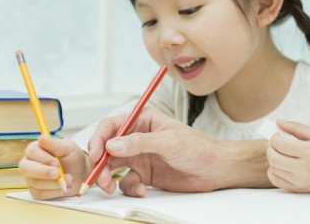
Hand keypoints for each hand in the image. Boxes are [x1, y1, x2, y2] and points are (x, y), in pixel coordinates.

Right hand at [18, 136, 87, 198]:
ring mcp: (31, 179)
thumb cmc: (72, 158)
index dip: (43, 158)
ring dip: (54, 182)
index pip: (31, 151)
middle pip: (25, 168)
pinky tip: (64, 187)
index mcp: (36, 150)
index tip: (56, 162)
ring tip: (70, 179)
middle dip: (43, 172)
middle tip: (58, 173)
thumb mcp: (68, 148)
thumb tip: (41, 138)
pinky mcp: (36, 191)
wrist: (80, 174)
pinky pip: (41, 194)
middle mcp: (29, 164)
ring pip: (34, 182)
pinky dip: (55, 191)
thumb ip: (55, 144)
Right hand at [87, 107, 269, 196]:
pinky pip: (127, 181)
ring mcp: (140, 156)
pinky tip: (142, 189)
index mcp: (143, 120)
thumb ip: (140, 143)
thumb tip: (112, 145)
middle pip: (107, 148)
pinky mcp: (145, 173)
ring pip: (112, 166)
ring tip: (113, 187)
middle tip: (100, 178)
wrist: (216, 169)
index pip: (112, 126)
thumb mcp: (169, 142)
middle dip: (100, 164)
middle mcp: (138, 137)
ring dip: (108, 178)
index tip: (94, 155)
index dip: (98, 139)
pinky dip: (129, 187)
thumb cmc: (198, 147)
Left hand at [266, 120, 309, 192]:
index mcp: (309, 151)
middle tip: (273, 143)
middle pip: (274, 158)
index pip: (280, 144)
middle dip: (270, 148)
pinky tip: (280, 164)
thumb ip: (295, 127)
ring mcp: (301, 180)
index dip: (274, 138)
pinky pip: (276, 180)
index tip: (276, 135)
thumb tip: (277, 122)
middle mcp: (304, 168)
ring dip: (272, 158)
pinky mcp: (298, 189)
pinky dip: (273, 171)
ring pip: (273, 169)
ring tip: (279, 152)